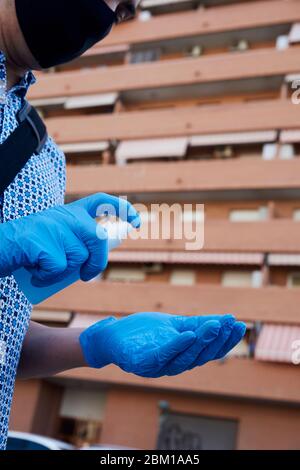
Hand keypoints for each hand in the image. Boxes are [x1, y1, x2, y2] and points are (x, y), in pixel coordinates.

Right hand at [0, 193, 139, 285]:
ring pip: (77, 258)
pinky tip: (34, 271)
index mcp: (69, 212)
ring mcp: (53, 226)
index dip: (122, 209)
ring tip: (43, 268)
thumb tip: (96, 260)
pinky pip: (58, 268)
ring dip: (62, 273)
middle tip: (86, 276)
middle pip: (98, 239)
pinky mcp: (41, 241)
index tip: (135, 221)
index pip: (101, 202)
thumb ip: (75, 242)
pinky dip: (47, 278)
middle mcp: (64, 216)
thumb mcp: (54, 238)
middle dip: (97, 263)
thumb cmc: (26, 250)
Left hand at [79, 312, 245, 377]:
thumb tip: (222, 320)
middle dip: (217, 340)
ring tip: (214, 326)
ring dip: (201, 342)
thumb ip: (194, 325)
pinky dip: (177, 345)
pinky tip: (189, 333)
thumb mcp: (173, 325)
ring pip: (185, 357)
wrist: (112, 336)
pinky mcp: (143, 363)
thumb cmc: (143, 332)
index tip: (240, 326)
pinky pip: (163, 354)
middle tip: (231, 325)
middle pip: (200, 356)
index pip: (209, 352)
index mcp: (182, 357)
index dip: (225, 341)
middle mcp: (174, 365)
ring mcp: (158, 367)